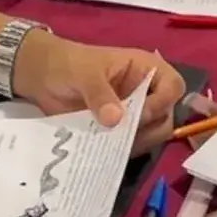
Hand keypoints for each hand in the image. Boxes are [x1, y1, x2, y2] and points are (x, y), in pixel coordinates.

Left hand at [15, 35, 187, 148]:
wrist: (42, 78)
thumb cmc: (68, 65)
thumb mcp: (83, 73)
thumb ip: (99, 94)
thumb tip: (115, 120)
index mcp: (144, 69)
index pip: (173, 86)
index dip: (162, 102)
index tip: (140, 113)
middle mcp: (145, 92)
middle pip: (167, 116)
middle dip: (148, 128)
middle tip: (120, 133)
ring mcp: (133, 114)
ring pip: (152, 135)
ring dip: (135, 142)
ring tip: (109, 142)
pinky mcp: (119, 131)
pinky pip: (130, 146)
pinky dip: (120, 151)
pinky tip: (104, 151)